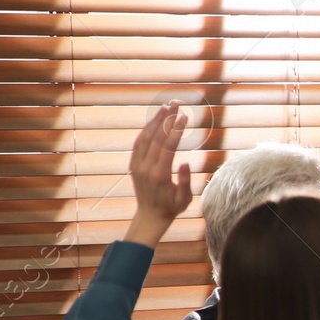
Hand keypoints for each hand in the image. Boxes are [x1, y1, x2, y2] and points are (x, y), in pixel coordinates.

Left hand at [125, 101, 192, 247]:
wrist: (150, 215)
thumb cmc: (172, 207)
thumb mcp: (185, 199)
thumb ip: (186, 181)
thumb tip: (186, 163)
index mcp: (160, 175)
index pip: (168, 146)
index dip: (176, 130)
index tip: (185, 117)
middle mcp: (146, 167)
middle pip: (156, 137)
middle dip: (167, 119)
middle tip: (176, 104)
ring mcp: (138, 165)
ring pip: (145, 137)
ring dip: (155, 121)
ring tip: (166, 107)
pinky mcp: (134, 164)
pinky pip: (139, 143)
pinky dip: (147, 130)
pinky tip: (155, 121)